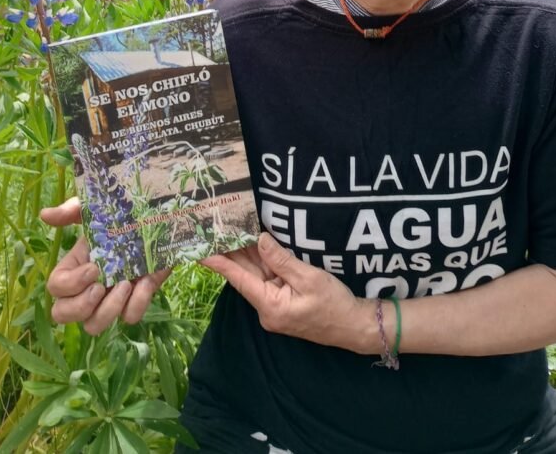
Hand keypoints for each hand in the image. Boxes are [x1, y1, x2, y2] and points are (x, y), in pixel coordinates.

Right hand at [41, 196, 170, 334]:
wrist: (161, 218)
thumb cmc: (124, 214)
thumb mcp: (97, 209)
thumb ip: (72, 211)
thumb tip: (45, 214)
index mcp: (75, 265)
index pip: (55, 289)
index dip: (70, 285)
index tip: (93, 268)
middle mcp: (87, 287)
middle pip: (63, 315)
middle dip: (81, 306)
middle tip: (101, 286)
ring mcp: (110, 298)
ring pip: (93, 326)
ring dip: (109, 309)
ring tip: (126, 283)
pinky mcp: (136, 301)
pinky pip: (129, 318)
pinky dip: (138, 303)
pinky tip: (146, 281)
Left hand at [202, 232, 370, 352]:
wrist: (355, 326)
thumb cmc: (334, 304)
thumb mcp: (308, 278)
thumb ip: (281, 259)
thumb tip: (259, 239)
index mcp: (269, 306)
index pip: (238, 279)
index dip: (219, 262)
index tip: (200, 249)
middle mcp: (266, 308)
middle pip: (245, 275)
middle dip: (231, 252)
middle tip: (214, 228)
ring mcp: (275, 306)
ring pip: (256, 275)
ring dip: (246, 254)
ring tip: (229, 230)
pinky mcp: (284, 302)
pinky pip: (268, 278)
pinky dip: (262, 261)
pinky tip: (254, 243)